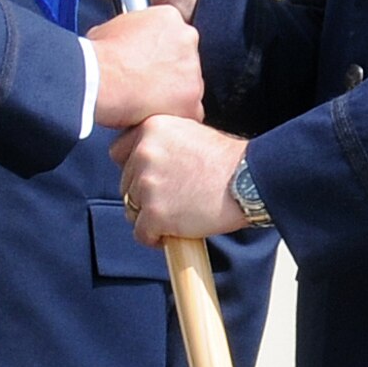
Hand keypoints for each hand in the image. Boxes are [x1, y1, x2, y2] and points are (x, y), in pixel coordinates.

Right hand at [89, 7, 201, 126]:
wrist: (96, 80)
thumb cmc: (98, 56)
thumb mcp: (113, 27)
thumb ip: (133, 32)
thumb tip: (128, 41)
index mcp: (169, 17)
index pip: (174, 33)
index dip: (159, 49)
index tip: (148, 60)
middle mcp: (187, 39)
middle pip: (185, 58)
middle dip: (170, 70)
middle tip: (147, 80)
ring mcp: (193, 71)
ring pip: (189, 85)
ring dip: (173, 93)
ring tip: (145, 99)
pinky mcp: (192, 101)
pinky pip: (189, 110)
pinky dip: (174, 114)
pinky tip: (152, 112)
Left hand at [112, 116, 249, 245]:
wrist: (248, 181)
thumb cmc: (226, 160)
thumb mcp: (188, 132)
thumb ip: (161, 142)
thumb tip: (140, 160)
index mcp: (150, 127)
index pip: (118, 153)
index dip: (134, 169)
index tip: (154, 178)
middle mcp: (144, 152)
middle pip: (125, 184)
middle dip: (144, 195)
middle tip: (172, 200)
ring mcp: (147, 183)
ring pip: (131, 209)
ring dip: (149, 217)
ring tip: (175, 217)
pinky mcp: (155, 213)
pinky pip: (141, 233)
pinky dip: (154, 238)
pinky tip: (173, 234)